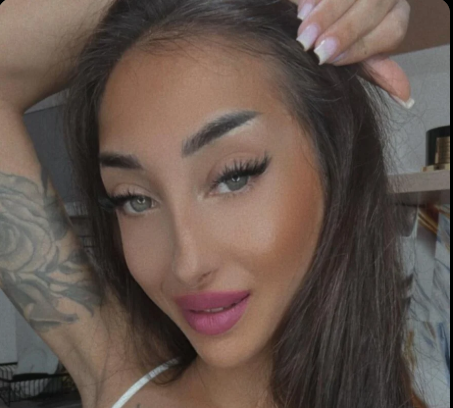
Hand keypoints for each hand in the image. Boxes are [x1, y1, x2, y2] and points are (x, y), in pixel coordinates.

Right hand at [293, 0, 412, 107]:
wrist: (323, 20)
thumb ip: (376, 71)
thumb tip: (404, 96)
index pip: (390, 31)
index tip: (330, 60)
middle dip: (343, 30)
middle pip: (373, 7)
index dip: (360, 47)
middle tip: (315, 48)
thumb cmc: (339, 44)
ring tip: (303, 32)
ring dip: (325, 14)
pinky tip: (301, 11)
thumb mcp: (357, 56)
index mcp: (395, 18)